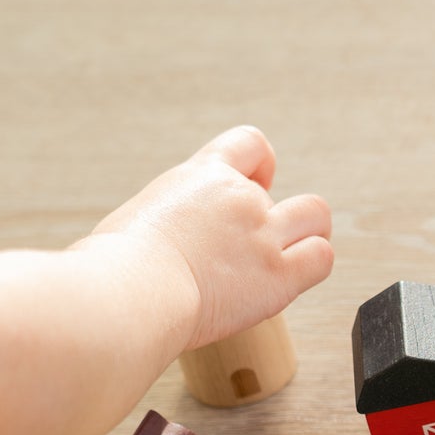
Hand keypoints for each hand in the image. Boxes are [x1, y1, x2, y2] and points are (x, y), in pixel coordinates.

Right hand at [88, 126, 334, 349]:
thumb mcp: (132, 222)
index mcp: (199, 176)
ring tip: (288, 261)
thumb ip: (160, 225)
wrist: (127, 290)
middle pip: (289, 190)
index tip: (254, 185)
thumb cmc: (112, 266)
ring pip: (316, 218)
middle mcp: (239, 198)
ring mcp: (263, 235)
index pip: (250, 144)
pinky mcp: (278, 276)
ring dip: (308, 238)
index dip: (261, 167)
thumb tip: (149, 251)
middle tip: (264, 244)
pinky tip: (287, 281)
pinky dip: (311, 266)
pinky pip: (321, 258)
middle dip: (285, 217)